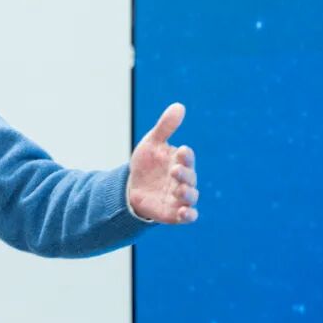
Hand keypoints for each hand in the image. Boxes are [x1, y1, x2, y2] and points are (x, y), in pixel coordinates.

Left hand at [128, 102, 198, 223]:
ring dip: (187, 194)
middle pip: (190, 177)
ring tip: (180, 190)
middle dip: (184, 174)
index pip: (187, 158)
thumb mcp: (151, 144)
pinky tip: (184, 213)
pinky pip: (188, 216)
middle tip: (174, 170)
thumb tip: (179, 106)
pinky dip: (189, 215)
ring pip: (191, 196)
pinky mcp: (174, 213)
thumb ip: (165, 127)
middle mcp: (183, 180)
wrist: (131, 188)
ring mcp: (179, 197)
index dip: (185, 156)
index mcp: (179, 162)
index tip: (181, 150)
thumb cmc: (146, 164)